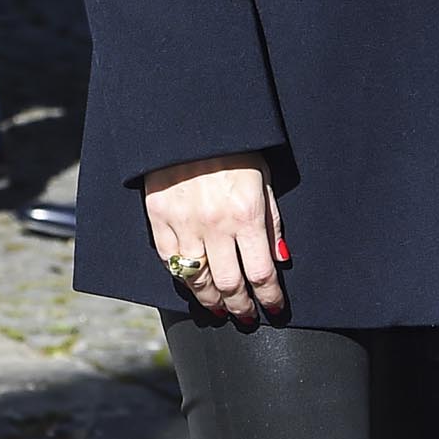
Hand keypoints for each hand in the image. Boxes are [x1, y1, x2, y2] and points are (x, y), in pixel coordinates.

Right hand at [145, 156, 287, 323]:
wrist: (189, 120)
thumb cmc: (234, 148)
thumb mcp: (264, 179)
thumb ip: (272, 222)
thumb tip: (280, 260)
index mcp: (246, 215)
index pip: (261, 274)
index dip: (269, 299)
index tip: (273, 310)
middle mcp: (215, 226)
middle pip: (229, 285)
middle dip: (241, 307)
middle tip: (246, 317)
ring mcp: (183, 224)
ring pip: (196, 280)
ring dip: (210, 301)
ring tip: (220, 309)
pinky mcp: (158, 218)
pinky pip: (169, 260)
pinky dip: (182, 277)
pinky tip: (193, 284)